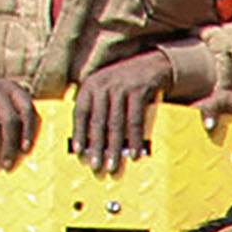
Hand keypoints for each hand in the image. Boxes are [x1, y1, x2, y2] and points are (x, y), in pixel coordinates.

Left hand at [71, 53, 175, 170]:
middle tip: (96, 166)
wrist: (152, 64)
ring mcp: (121, 88)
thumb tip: (87, 138)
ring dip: (114, 148)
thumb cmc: (125, 82)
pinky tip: (134, 153)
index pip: (81, 112)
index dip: (79, 133)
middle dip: (97, 147)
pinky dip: (135, 140)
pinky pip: (135, 121)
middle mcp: (103, 84)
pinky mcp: (138, 92)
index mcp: (90, 85)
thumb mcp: (106, 88)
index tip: (79, 152)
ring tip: (113, 165)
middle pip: (98, 121)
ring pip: (115, 124)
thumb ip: (95, 106)